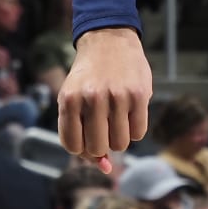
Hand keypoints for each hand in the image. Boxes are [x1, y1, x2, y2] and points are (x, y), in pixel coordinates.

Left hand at [57, 27, 151, 170]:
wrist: (108, 40)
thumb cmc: (88, 77)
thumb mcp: (74, 98)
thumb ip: (82, 131)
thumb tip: (105, 168)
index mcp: (68, 99)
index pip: (72, 146)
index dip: (81, 150)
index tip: (87, 141)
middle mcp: (91, 98)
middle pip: (97, 148)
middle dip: (101, 145)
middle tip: (103, 128)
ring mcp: (116, 96)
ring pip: (120, 144)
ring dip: (119, 138)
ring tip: (115, 117)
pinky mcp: (139, 95)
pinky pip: (139, 134)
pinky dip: (134, 129)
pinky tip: (129, 112)